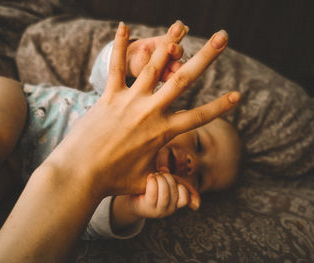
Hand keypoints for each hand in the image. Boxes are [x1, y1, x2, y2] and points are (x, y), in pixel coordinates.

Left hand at [46, 21, 239, 209]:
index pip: (199, 117)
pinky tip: (123, 26)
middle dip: (206, 57)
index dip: (220, 106)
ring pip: (153, 66)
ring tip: (182, 25)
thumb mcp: (146, 181)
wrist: (80, 174)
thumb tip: (185, 200)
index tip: (238, 95)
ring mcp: (129, 101)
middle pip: (183, 80)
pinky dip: (118, 46)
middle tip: (223, 37)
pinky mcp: (109, 96)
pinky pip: (116, 67)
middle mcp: (150, 111)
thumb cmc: (114, 180)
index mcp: (162, 132)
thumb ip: (167, 182)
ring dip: (168, 42)